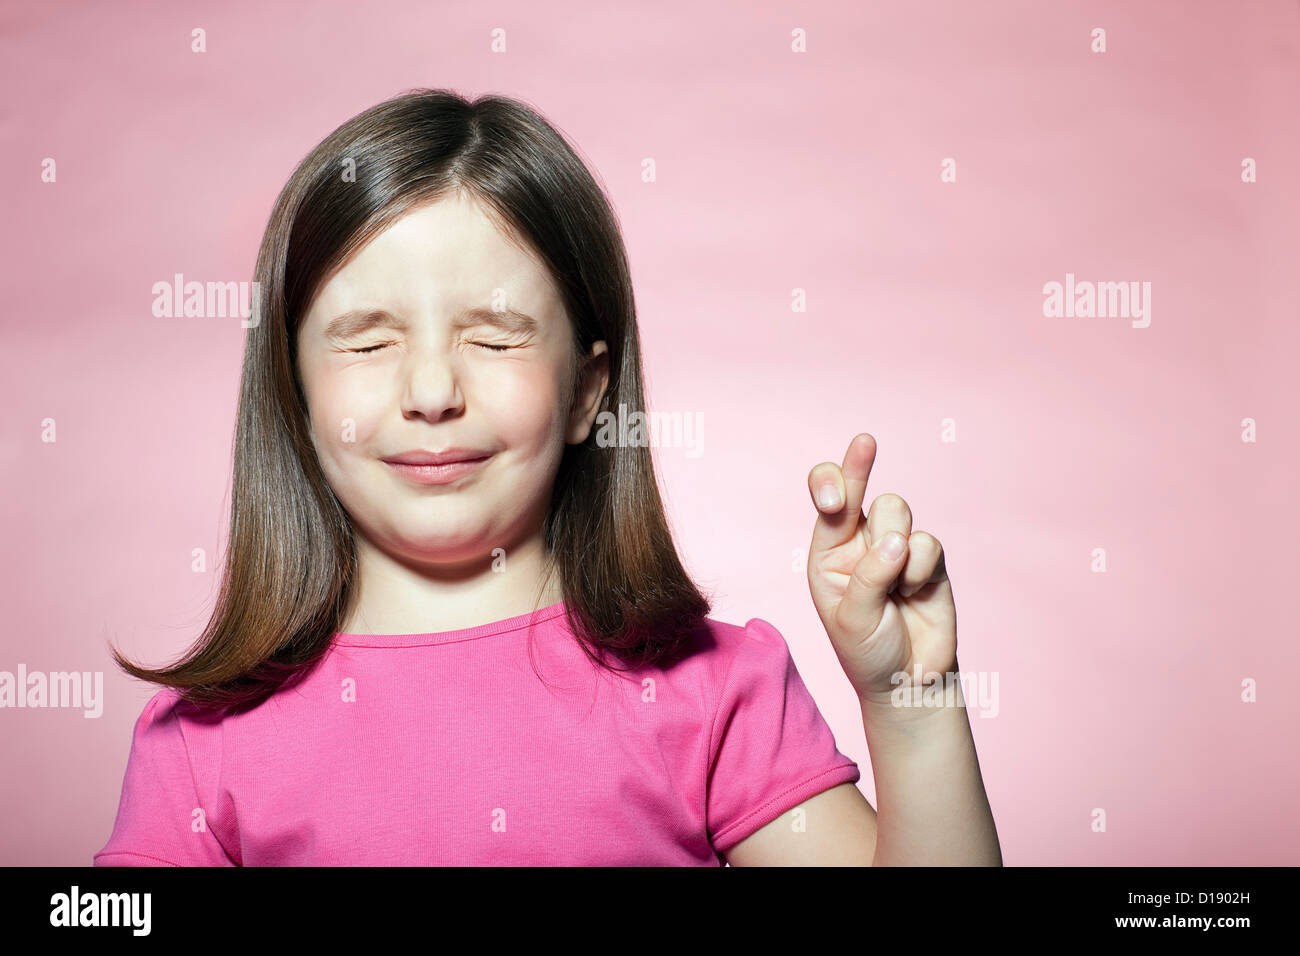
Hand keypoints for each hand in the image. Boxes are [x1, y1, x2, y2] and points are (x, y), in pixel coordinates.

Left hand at [806, 433, 957, 705]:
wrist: (909, 681)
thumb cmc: (868, 651)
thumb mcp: (853, 619)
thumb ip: (869, 578)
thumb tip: (897, 541)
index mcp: (829, 552)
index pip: (830, 500)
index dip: (835, 479)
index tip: (839, 487)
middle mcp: (860, 543)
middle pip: (872, 498)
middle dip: (874, 506)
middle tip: (881, 524)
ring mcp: (896, 547)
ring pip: (900, 512)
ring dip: (898, 548)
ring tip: (896, 588)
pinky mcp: (929, 561)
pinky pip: (929, 543)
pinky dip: (921, 571)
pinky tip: (914, 595)